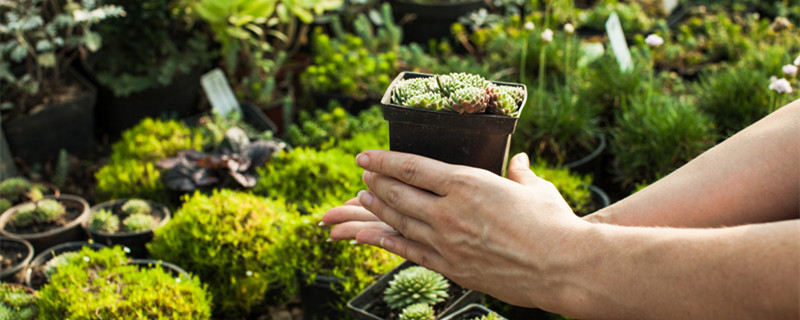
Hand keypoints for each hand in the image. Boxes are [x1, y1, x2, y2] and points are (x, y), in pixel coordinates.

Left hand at [323, 151, 589, 307]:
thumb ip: (520, 173)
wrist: (563, 268)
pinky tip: (372, 235)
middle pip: (398, 193)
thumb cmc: (554, 224)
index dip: (383, 160)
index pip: (412, 167)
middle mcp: (449, 211)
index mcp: (468, 183)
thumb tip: (519, 161)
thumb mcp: (536, 189)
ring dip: (378, 207)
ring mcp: (447, 242)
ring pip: (399, 221)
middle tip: (364, 174)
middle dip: (376, 181)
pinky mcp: (451, 268)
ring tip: (364, 197)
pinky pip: (409, 251)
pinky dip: (387, 241)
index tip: (365, 156)